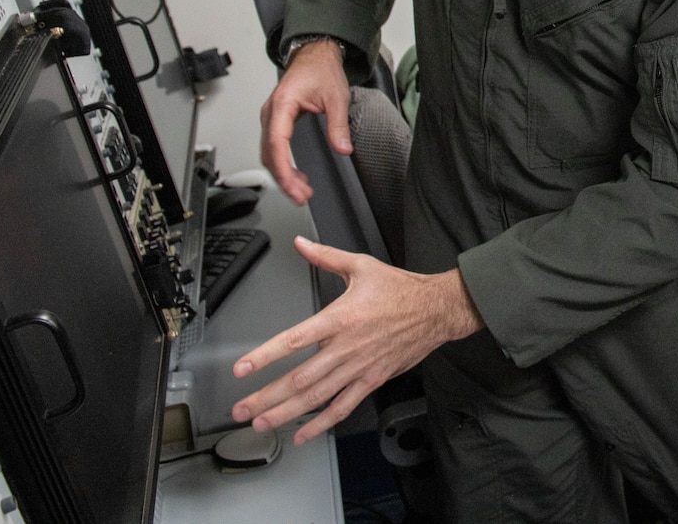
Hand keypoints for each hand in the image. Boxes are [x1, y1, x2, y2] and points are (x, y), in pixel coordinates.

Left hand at [231, 237, 482, 443]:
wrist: (436, 310)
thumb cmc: (401, 290)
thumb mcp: (362, 266)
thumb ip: (326, 257)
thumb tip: (301, 244)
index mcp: (341, 318)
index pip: (294, 340)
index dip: (266, 356)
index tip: (242, 369)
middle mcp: (346, 347)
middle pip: (300, 378)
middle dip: (267, 397)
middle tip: (241, 409)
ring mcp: (359, 368)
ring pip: (317, 397)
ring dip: (286, 413)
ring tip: (261, 423)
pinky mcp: (372, 380)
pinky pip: (343, 407)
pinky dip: (322, 423)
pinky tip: (303, 433)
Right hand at [261, 39, 349, 204]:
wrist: (314, 55)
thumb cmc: (321, 70)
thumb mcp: (337, 97)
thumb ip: (338, 125)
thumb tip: (342, 149)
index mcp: (283, 104)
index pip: (277, 143)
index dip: (283, 169)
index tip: (294, 186)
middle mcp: (271, 112)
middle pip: (269, 154)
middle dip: (284, 179)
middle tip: (301, 196)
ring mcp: (271, 117)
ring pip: (269, 153)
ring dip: (282, 174)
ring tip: (301, 191)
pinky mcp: (275, 121)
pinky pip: (273, 147)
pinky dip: (282, 165)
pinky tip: (296, 176)